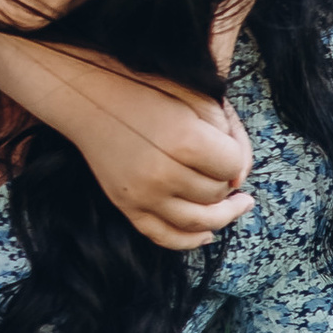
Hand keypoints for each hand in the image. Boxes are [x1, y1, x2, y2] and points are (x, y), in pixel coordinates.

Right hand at [25, 56, 253, 253]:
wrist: (92, 98)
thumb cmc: (150, 92)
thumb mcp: (201, 99)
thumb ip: (232, 137)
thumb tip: (240, 180)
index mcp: (185, 141)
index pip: (233, 167)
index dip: (235, 157)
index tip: (225, 145)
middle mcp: (163, 173)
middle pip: (217, 194)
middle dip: (225, 181)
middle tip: (220, 165)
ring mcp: (143, 195)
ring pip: (198, 221)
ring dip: (220, 215)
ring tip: (234, 205)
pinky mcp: (127, 206)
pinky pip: (164, 236)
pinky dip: (189, 240)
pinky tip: (207, 233)